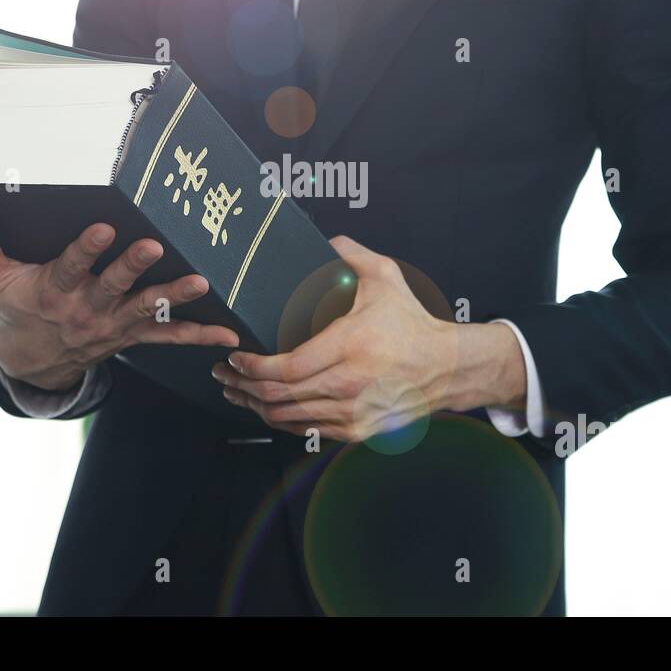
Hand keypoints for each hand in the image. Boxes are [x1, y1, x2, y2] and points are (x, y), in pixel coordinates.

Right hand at [0, 212, 238, 389]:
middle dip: (132, 266)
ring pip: (146, 309)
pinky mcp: (132, 336)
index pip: (70, 267)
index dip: (85, 249)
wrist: (35, 359)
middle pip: (112, 286)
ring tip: (201, 284)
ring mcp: (112, 325)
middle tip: (153, 246)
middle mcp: (86, 309)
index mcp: (54, 292)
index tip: (102, 229)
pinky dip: (199, 335)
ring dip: (174, 297)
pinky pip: (168, 337)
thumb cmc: (17, 307)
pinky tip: (229, 336)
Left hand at [212, 236, 526, 441]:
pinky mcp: (356, 430)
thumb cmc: (413, 324)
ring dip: (255, 405)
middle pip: (278, 395)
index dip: (252, 367)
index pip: (287, 367)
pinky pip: (306, 430)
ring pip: (287, 417)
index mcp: (350, 345)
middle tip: (223, 372)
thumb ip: (351, 254)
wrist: (448, 367)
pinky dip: (280, 420)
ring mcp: (352, 412)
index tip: (236, 355)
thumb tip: (325, 239)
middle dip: (241, 385)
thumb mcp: (386, 278)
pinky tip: (266, 408)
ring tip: (236, 390)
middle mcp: (349, 384)